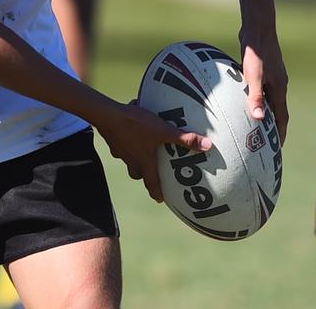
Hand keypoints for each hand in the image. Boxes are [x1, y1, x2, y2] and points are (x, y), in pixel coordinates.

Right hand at [96, 102, 211, 202]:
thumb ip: (185, 138)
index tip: (161, 200)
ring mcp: (120, 151)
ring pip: (129, 161)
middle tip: (152, 172)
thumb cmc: (136, 124)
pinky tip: (129, 134)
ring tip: (142, 151)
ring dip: (136, 159)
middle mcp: (131, 160)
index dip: (157, 193)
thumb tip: (207, 146)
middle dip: (146, 175)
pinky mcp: (113, 141)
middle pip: (138, 174)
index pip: (152, 183)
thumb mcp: (164, 130)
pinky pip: (121, 146)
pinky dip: (126, 144)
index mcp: (144, 161)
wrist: (108, 115)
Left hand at [241, 35, 288, 146]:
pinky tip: (243, 102)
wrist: (257, 29)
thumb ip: (256, 96)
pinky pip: (260, 90)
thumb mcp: (254, 75)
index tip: (276, 149)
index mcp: (279, 89)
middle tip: (264, 143)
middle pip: (277, 110)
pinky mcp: (262, 70)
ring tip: (253, 125)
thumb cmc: (256, 52)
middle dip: (273, 127)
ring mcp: (271, 77)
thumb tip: (260, 119)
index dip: (280, 134)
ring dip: (264, 112)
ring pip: (268, 99)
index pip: (282, 117)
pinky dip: (255, 99)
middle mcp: (278, 85)